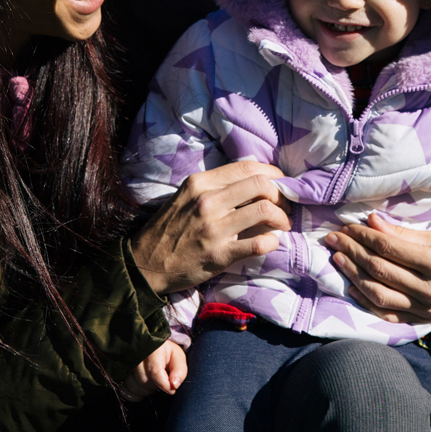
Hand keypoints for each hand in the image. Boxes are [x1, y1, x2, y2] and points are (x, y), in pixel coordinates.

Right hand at [121, 340, 187, 401]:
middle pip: (143, 381)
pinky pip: (125, 391)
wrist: (150, 347)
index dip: (164, 384)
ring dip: (145, 390)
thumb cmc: (166, 354)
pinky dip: (134, 394)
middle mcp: (135, 354)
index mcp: (152, 349)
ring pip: (133, 387)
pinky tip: (142, 386)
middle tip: (161, 380)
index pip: (154, 372)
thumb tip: (174, 385)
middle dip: (155, 386)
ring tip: (151, 381)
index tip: (171, 389)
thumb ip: (180, 371)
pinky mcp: (118, 373)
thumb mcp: (178, 358)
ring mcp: (124, 363)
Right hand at [131, 162, 291, 294]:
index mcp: (200, 183)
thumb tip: (253, 180)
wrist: (146, 263)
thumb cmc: (169, 229)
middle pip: (262, 185)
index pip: (247, 168)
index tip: (280, 183)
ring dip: (282, 217)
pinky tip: (271, 243)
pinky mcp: (219, 254)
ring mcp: (214, 228)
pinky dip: (272, 242)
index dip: (272, 173)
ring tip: (282, 224)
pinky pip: (259, 243)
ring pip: (265, 210)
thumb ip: (215, 186)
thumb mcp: (186, 196)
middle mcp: (207, 201)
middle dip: (281, 195)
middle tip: (284, 206)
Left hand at [322, 213, 430, 323]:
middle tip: (333, 239)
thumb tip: (372, 222)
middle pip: (379, 270)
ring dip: (353, 275)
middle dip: (352, 252)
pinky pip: (387, 314)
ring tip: (338, 259)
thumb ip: (405, 233)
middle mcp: (430, 290)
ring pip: (378, 294)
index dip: (363, 237)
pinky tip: (352, 286)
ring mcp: (426, 309)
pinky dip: (366, 301)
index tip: (347, 227)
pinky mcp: (423, 320)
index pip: (389, 248)